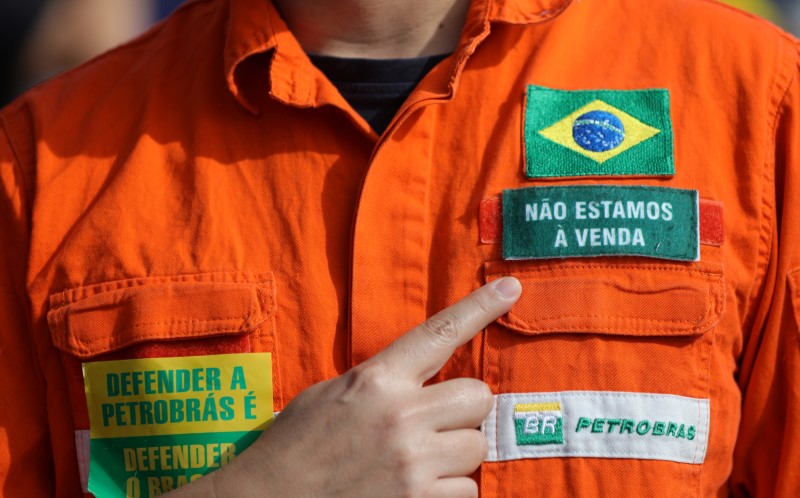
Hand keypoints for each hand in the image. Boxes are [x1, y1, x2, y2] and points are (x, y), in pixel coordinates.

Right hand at [176, 277, 521, 497]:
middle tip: (436, 424)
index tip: (510, 288)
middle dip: (463, 411)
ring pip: (477, 447)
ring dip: (457, 454)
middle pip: (479, 397)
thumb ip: (381, 382)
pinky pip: (469, 492)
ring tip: (421, 462)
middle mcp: (403, 415)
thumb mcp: (330, 395)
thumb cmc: (294, 446)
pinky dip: (451, 492)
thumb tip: (418, 378)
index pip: (440, 333)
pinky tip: (419, 490)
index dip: (480, 307)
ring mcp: (414, 462)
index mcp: (378, 379)